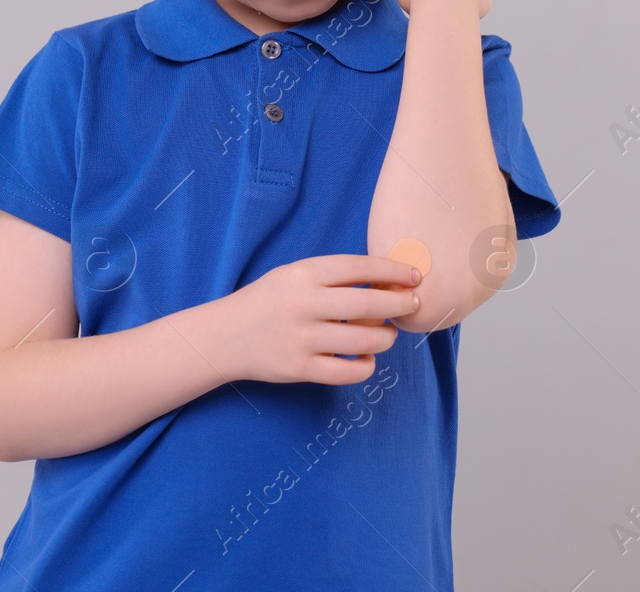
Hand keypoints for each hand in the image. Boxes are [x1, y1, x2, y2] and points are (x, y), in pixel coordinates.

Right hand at [218, 255, 422, 384]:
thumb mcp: (294, 274)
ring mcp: (302, 339)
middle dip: (399, 304)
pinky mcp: (300, 369)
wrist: (226, 336)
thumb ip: (333, 276)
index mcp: (303, 274)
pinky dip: (366, 366)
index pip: (359, 268)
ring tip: (387, 334)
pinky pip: (348, 372)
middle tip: (412, 305)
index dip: (393, 271)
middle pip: (368, 305)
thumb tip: (386, 279)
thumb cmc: (269, 301)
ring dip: (386, 338)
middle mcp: (303, 304)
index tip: (414, 276)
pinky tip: (366, 359)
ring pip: (364, 342)